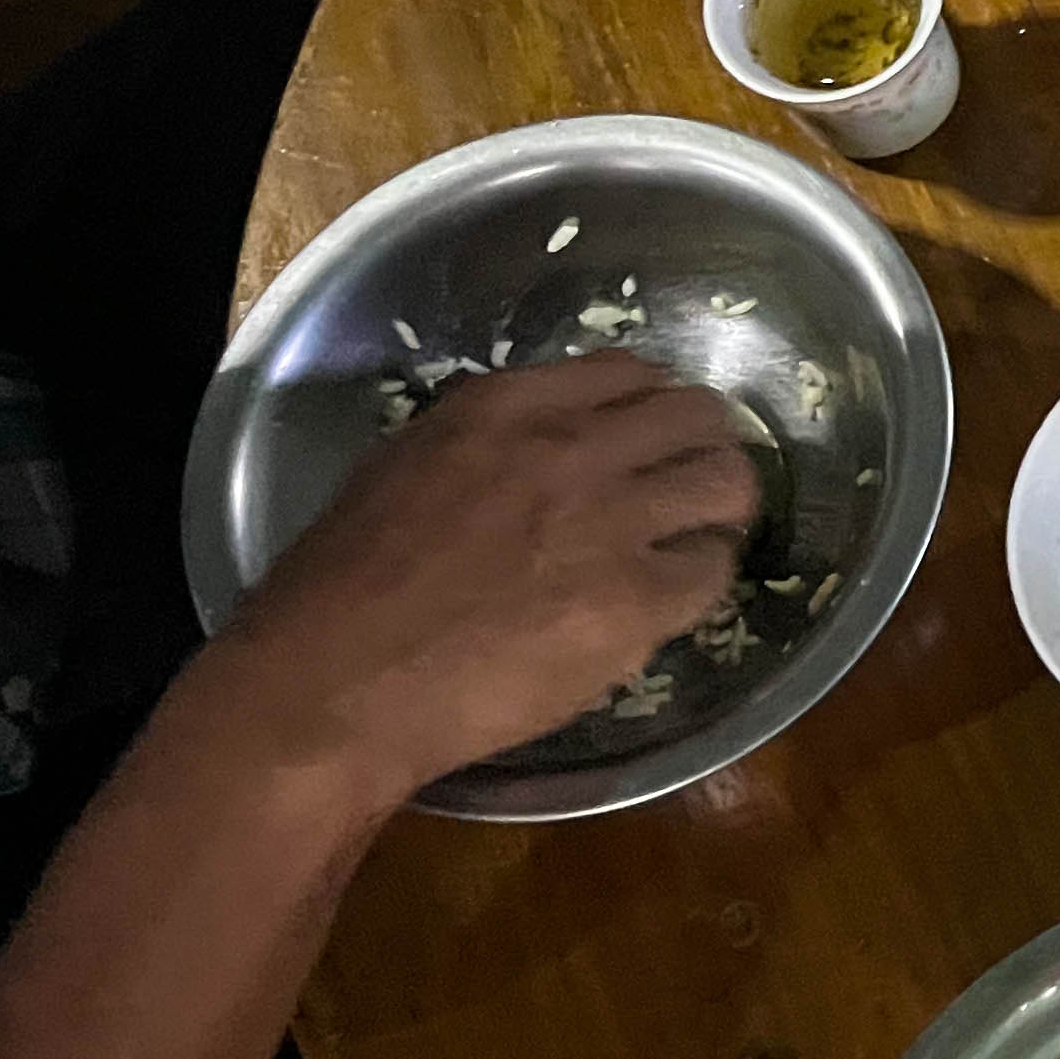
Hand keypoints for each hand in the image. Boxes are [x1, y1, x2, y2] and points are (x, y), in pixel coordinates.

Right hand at [199, 355, 759, 806]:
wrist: (333, 686)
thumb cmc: (339, 591)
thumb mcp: (399, 470)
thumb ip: (480, 446)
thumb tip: (534, 446)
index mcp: (502, 409)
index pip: (626, 372)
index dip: (651, 407)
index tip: (651, 436)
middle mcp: (569, 449)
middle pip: (694, 414)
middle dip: (704, 446)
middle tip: (694, 485)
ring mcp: (610, 523)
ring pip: (726, 483)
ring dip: (722, 508)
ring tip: (703, 536)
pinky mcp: (635, 601)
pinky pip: (710, 572)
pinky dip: (701, 583)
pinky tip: (672, 602)